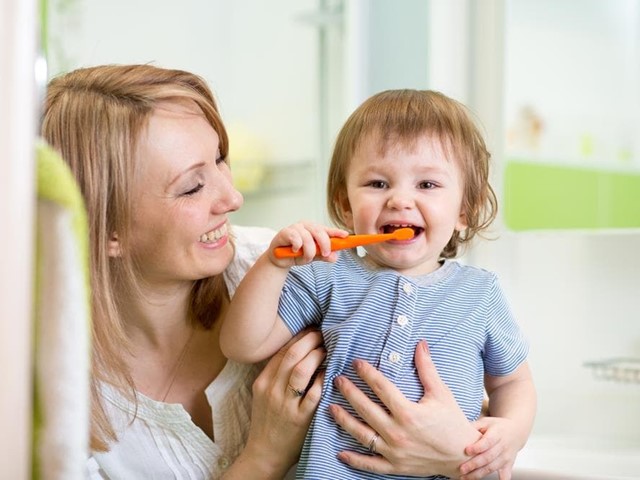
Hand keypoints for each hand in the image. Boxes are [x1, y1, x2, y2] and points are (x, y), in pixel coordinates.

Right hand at [226, 330, 324, 478]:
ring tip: (328, 349)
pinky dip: (324, 379)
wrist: (264, 454)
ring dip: (318, 355)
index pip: (281, 351)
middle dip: (311, 340)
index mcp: (262, 382)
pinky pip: (314, 393)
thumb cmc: (268, 421)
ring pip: (302, 370)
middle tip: (323, 333)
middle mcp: (272, 390)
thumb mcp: (263, 394)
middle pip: (292, 355)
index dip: (299, 336)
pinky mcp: (300, 419)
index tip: (312, 329)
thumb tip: (299, 348)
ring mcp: (285, 404)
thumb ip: (276, 374)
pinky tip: (331, 372)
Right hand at [268, 221, 347, 265]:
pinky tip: (296, 250)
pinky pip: (295, 237)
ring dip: (309, 251)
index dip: (336, 232)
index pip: (327, 230)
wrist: (280, 260)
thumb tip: (335, 257)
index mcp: (315, 230)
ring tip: (306, 258)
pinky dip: (298, 246)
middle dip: (325, 244)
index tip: (345, 236)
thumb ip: (323, 256)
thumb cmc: (297, 255)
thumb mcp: (313, 257)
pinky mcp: (285, 232)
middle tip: (326, 254)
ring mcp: (295, 227)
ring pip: (307, 237)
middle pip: (319, 231)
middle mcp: (306, 226)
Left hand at [329, 340, 481, 476]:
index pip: (381, 388)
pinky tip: (340, 452)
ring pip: (362, 435)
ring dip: (344, 420)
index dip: (367, 373)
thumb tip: (420, 344)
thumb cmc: (453, 422)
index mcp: (409, 413)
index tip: (356, 363)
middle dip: (349, 392)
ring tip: (330, 407)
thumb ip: (427, 369)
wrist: (463, 455)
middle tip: (337, 380)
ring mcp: (394, 451)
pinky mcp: (395, 466)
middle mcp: (398, 432)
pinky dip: (355, 460)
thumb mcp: (441, 393)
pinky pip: (370, 464)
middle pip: (366, 409)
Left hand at [459, 416, 519, 479]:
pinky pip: (505, 475)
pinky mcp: (508, 465)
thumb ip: (474, 426)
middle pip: (489, 457)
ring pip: (492, 467)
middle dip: (474, 464)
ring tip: (465, 477)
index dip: (478, 447)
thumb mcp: (486, 422)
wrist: (515, 432)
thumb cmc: (496, 427)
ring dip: (478, 474)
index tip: (467, 450)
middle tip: (462, 469)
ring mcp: (506, 457)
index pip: (488, 441)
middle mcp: (503, 446)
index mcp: (497, 433)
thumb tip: (457, 429)